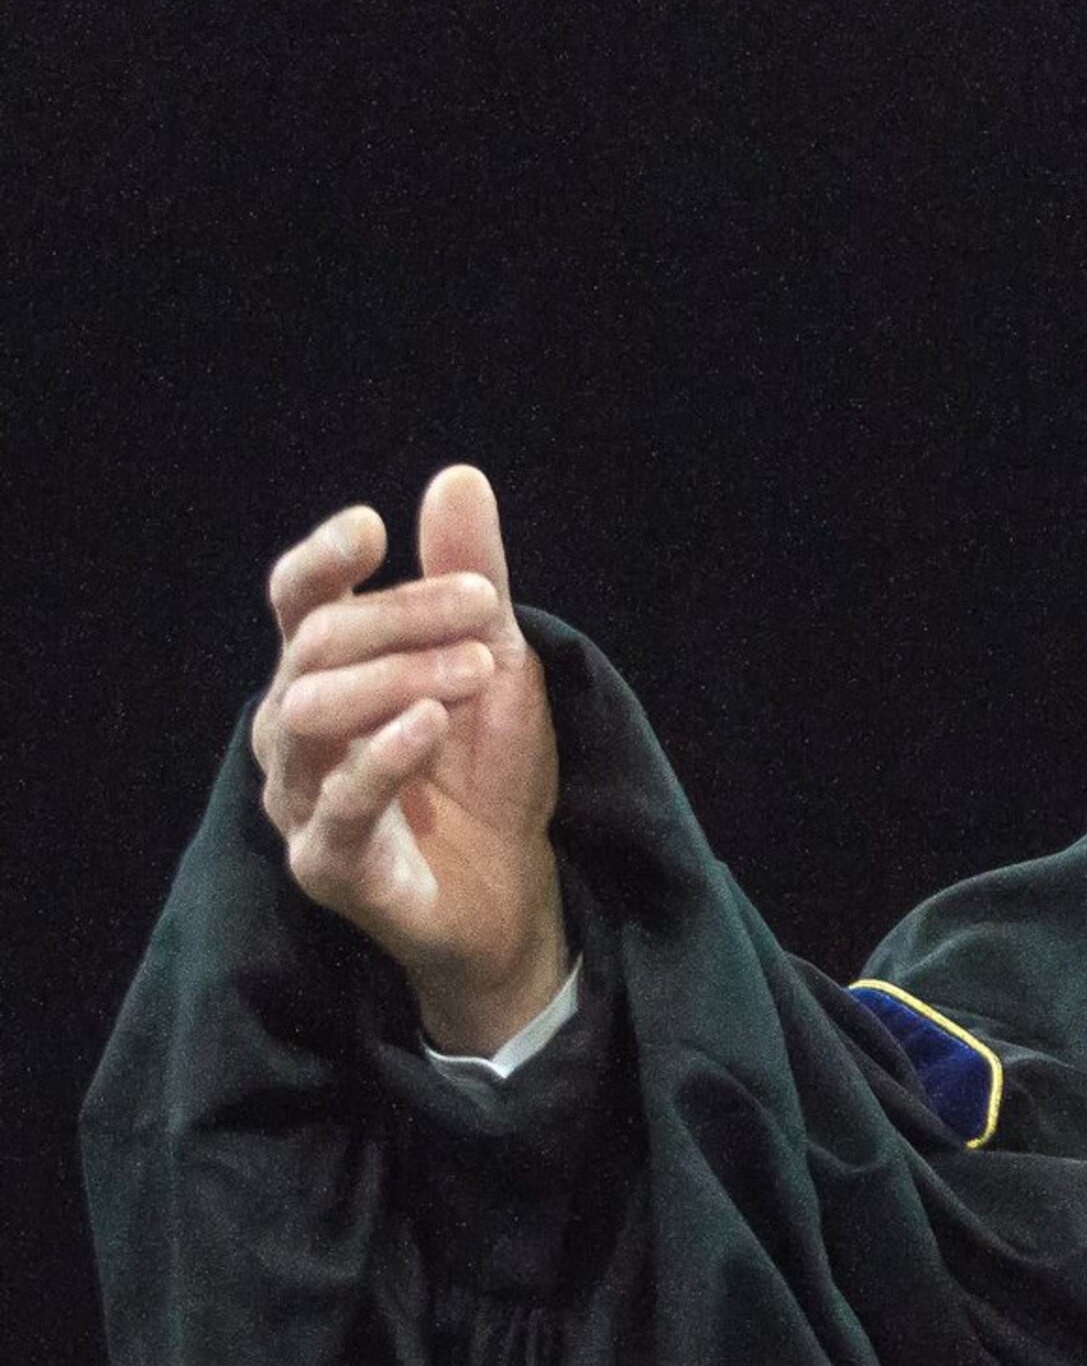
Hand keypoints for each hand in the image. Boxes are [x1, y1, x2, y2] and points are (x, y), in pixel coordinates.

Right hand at [253, 465, 565, 1053]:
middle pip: (314, 648)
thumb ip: (472, 578)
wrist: (513, 888)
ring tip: (476, 667)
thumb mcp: (497, 661)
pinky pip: (337, 805)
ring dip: (397, 677)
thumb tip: (456, 477)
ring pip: (308, 716)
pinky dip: (380, 757)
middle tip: (485, 608)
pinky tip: (425, 723)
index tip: (373, 528)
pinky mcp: (326, 864)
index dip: (321, 561)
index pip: (297, 603)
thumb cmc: (487, 771)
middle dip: (403, 617)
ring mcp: (300, 798)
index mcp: (326, 674)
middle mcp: (294, 731)